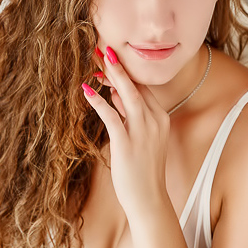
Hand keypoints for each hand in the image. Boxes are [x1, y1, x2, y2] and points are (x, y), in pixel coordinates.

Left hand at [83, 46, 170, 218]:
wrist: (150, 199)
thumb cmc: (145, 169)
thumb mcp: (144, 138)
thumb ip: (131, 114)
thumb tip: (116, 93)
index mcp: (161, 118)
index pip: (143, 88)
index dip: (127, 73)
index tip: (113, 60)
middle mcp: (154, 121)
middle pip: (136, 86)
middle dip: (120, 66)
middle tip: (105, 48)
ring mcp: (142, 131)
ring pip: (127, 94)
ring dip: (111, 75)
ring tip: (98, 59)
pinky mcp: (127, 143)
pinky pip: (111, 116)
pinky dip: (98, 101)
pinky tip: (87, 89)